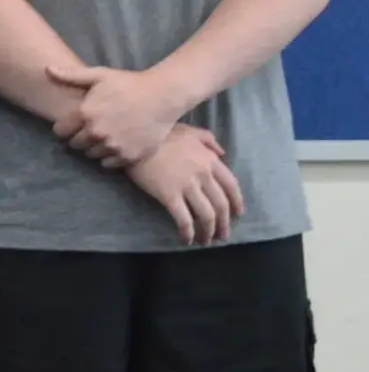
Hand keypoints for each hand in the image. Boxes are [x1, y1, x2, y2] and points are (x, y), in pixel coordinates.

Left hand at [48, 63, 186, 168]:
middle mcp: (97, 133)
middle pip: (75, 145)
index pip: (60, 132)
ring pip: (91, 155)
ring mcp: (113, 146)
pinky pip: (109, 164)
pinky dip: (110, 157)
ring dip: (95, 148)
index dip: (65, 128)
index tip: (73, 125)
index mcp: (85, 114)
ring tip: (105, 137)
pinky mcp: (129, 156)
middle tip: (91, 130)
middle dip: (79, 138)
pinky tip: (116, 144)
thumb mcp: (99, 75)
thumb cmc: (129, 83)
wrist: (164, 96)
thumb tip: (46, 69)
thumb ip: (71, 76)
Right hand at [126, 123, 245, 245]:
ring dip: (209, 231)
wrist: (134, 139)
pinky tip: (186, 240)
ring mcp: (187, 186)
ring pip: (206, 215)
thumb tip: (222, 153)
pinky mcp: (169, 196)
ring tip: (205, 241)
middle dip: (224, 223)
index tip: (236, 214)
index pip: (232, 186)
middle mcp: (203, 175)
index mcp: (210, 160)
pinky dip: (187, 232)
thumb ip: (208, 140)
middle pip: (221, 204)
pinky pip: (184, 219)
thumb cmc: (160, 134)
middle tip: (222, 235)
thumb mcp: (189, 131)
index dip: (236, 203)